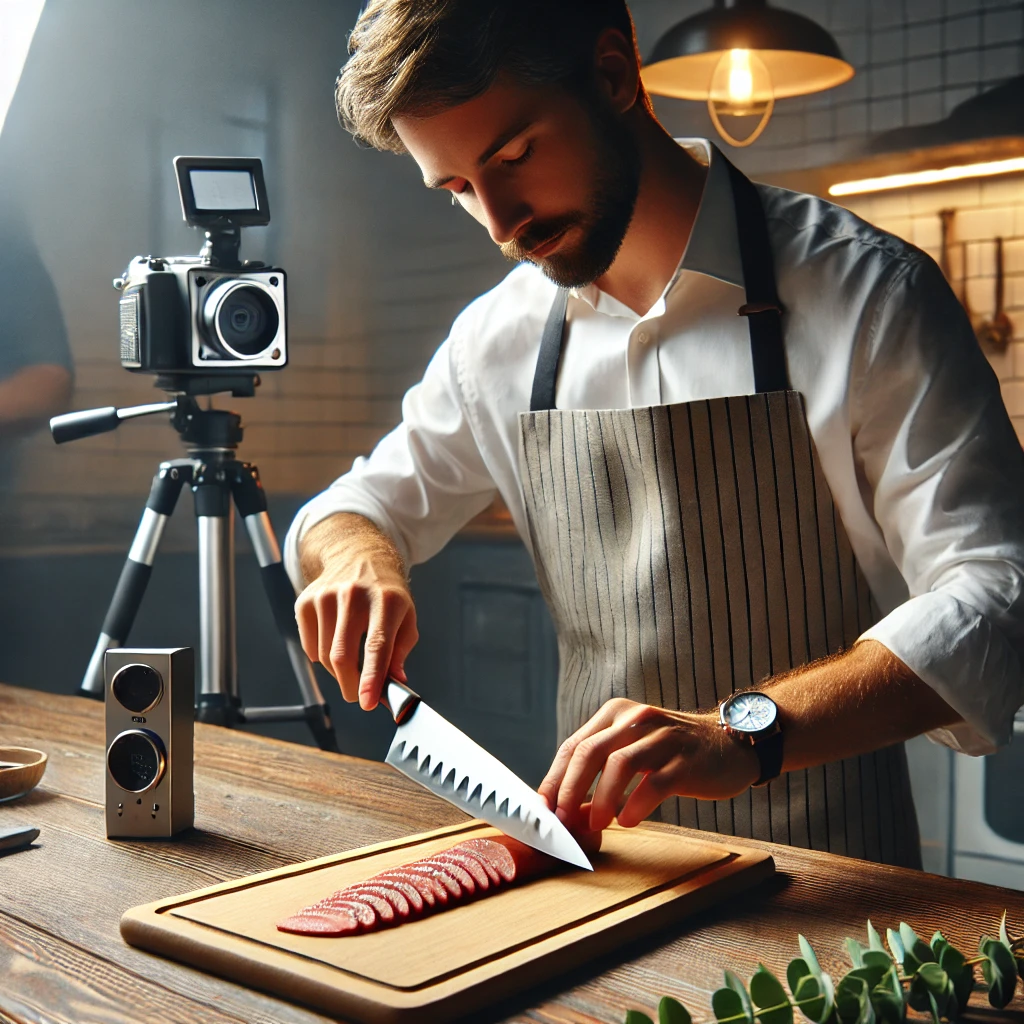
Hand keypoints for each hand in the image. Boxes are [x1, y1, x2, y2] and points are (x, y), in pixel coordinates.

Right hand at [295, 514, 417, 709]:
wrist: (358, 556)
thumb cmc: (387, 594)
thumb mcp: (406, 617)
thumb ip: (400, 652)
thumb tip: (394, 683)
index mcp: (386, 600)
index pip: (377, 645)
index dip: (372, 677)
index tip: (368, 702)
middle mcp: (354, 595)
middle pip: (343, 655)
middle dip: (350, 685)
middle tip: (357, 696)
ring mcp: (325, 597)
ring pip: (324, 656)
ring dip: (338, 672)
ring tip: (351, 663)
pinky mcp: (305, 601)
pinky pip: (309, 647)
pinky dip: (321, 656)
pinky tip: (335, 642)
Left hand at [538, 698, 759, 830]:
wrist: (730, 745)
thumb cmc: (673, 753)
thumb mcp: (634, 750)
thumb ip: (601, 771)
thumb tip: (567, 809)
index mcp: (616, 713)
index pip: (574, 745)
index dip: (555, 779)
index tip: (543, 809)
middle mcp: (636, 718)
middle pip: (590, 752)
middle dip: (570, 790)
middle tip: (562, 822)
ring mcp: (663, 737)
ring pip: (619, 765)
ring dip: (601, 799)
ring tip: (594, 826)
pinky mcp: (686, 760)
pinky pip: (654, 783)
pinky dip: (635, 805)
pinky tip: (627, 821)